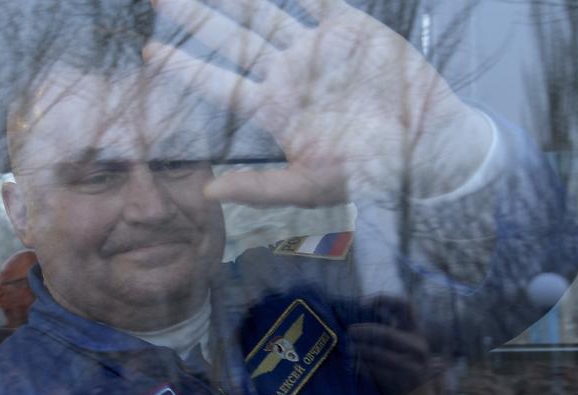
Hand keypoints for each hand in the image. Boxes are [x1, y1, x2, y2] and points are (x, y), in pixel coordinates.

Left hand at [145, 0, 491, 204]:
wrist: (429, 144)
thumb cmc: (370, 173)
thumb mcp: (311, 186)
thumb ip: (259, 189)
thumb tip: (205, 194)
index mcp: (275, 110)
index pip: (218, 84)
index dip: (184, 65)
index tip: (148, 48)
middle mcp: (289, 75)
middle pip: (230, 40)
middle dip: (194, 17)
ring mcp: (317, 50)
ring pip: (264, 13)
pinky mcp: (349, 28)